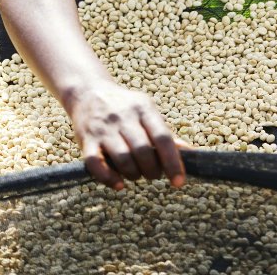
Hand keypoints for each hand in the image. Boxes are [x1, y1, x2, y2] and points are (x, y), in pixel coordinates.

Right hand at [67, 80, 188, 191]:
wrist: (89, 91)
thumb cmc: (125, 107)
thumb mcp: (146, 112)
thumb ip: (164, 134)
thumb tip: (190, 153)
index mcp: (143, 108)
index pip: (162, 137)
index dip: (173, 161)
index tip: (179, 182)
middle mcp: (123, 117)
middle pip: (143, 151)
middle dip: (152, 170)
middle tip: (153, 174)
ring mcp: (103, 128)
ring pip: (123, 159)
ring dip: (134, 174)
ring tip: (136, 174)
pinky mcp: (86, 140)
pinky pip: (96, 164)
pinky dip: (108, 178)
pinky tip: (119, 184)